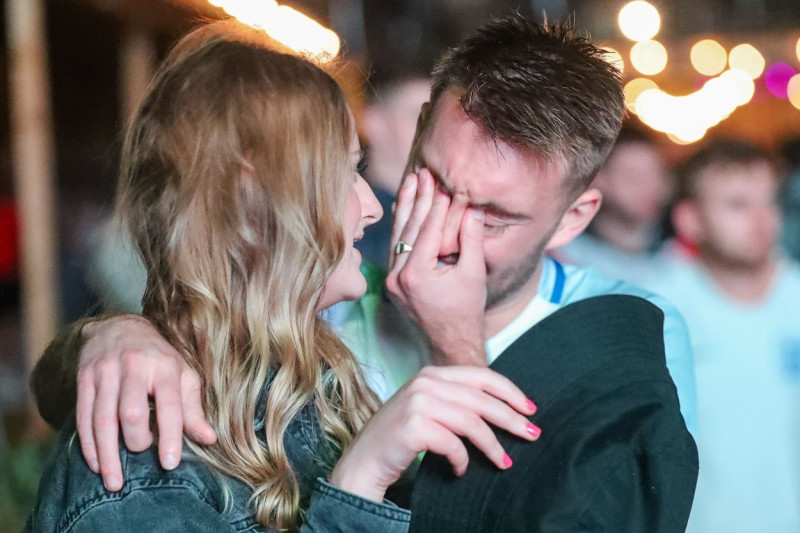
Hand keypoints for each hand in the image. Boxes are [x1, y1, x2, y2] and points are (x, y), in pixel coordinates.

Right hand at [76, 314, 215, 490]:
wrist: (118, 327)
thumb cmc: (158, 357)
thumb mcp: (182, 375)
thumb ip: (193, 408)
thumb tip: (209, 439)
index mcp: (165, 366)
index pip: (169, 404)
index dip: (170, 435)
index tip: (169, 463)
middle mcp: (134, 366)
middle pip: (131, 412)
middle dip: (136, 440)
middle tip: (142, 453)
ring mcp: (106, 372)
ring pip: (103, 419)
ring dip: (107, 454)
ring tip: (114, 482)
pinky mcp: (84, 379)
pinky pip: (83, 417)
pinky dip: (89, 445)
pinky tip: (97, 463)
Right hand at [329, 366, 539, 501]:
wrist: (363, 462)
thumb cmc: (401, 438)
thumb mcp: (429, 409)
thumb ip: (457, 401)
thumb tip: (502, 409)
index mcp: (432, 373)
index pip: (481, 376)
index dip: (509, 392)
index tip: (530, 409)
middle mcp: (425, 382)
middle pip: (481, 399)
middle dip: (511, 418)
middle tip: (532, 435)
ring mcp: (418, 402)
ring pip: (472, 422)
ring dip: (492, 445)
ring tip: (504, 462)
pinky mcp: (413, 426)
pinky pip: (453, 444)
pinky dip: (462, 460)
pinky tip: (461, 470)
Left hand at [387, 169, 487, 365]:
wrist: (450, 341)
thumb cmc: (466, 310)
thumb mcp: (473, 273)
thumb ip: (471, 239)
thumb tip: (473, 208)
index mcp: (415, 275)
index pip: (426, 231)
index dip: (436, 207)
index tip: (443, 184)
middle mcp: (397, 277)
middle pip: (408, 229)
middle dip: (418, 200)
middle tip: (423, 174)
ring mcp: (391, 279)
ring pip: (397, 236)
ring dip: (406, 207)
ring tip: (411, 181)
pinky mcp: (392, 280)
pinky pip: (395, 247)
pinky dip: (401, 226)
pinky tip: (402, 205)